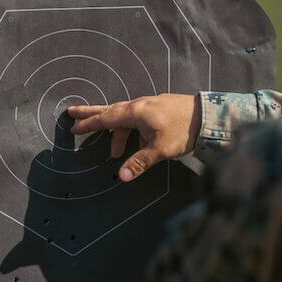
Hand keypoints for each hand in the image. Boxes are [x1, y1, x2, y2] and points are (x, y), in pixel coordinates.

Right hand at [69, 93, 200, 180]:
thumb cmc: (184, 130)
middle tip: (72, 112)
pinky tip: (139, 144)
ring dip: (117, 133)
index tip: (73, 127)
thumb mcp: (161, 149)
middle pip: (110, 110)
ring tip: (115, 152)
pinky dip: (132, 130)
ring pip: (126, 117)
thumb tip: (121, 176)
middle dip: (92, 114)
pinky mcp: (160, 108)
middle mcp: (140, 105)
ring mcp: (150, 105)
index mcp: (136, 112)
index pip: (106, 118)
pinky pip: (138, 118)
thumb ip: (139, 162)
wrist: (209, 115)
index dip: (89, 124)